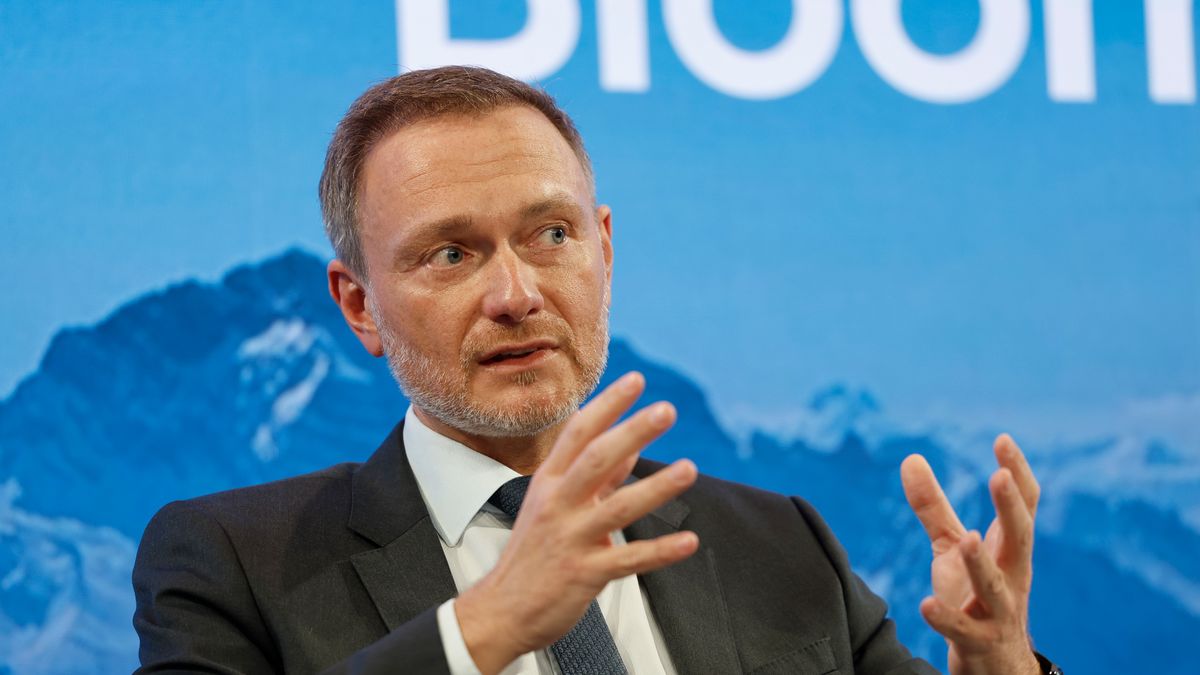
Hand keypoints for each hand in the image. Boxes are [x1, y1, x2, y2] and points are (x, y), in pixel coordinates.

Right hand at [455, 372, 699, 673]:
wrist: (501, 610)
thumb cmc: (532, 554)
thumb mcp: (554, 506)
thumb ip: (597, 479)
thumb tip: (631, 448)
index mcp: (548, 483)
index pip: (578, 433)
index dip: (608, 405)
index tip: (636, 380)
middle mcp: (557, 505)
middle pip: (596, 459)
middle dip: (632, 431)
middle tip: (666, 410)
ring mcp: (569, 539)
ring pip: (617, 508)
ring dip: (656, 488)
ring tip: (689, 469)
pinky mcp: (583, 574)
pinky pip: (628, 560)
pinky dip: (660, 551)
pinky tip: (688, 540)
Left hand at [900, 434, 1041, 674]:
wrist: (994, 664)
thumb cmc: (975, 597)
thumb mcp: (952, 548)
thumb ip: (933, 507)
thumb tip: (910, 457)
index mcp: (1008, 550)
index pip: (1024, 506)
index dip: (1016, 473)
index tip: (1002, 439)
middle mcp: (1012, 577)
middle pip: (1020, 539)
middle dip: (1011, 508)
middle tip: (999, 477)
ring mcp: (998, 611)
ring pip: (996, 588)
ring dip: (983, 565)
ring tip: (969, 538)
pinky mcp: (977, 642)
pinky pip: (963, 632)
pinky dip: (947, 619)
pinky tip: (926, 605)